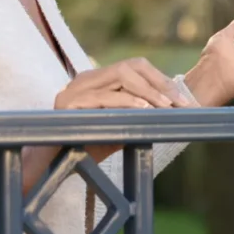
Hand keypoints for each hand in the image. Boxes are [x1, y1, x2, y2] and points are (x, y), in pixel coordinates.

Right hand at [23, 58, 191, 193]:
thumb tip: (172, 110)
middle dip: (159, 84)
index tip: (182, 99)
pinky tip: (143, 110)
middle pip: (129, 67)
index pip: (134, 66)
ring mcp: (73, 89)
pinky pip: (102, 97)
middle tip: (179, 103)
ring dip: (147, 92)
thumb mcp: (120, 127)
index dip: (160, 79)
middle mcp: (84, 79)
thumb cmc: (87, 147)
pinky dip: (126, 102)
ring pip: (119, 76)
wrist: (52, 167)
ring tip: (165, 106)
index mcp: (97, 80)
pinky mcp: (66, 103)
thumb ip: (138, 114)